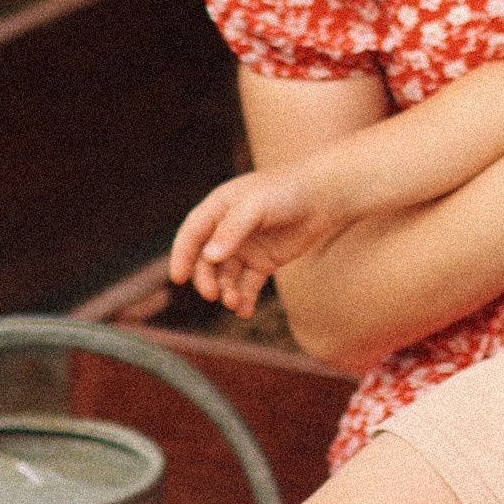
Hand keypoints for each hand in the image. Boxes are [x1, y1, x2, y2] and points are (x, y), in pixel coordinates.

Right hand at [168, 167, 338, 315]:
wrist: (325, 197)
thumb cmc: (287, 192)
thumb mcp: (256, 207)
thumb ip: (232, 230)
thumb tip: (209, 257)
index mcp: (219, 208)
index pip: (192, 234)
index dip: (182, 255)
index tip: (178, 278)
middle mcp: (228, 229)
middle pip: (206, 260)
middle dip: (207, 279)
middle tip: (214, 295)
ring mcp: (246, 247)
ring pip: (226, 276)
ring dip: (226, 291)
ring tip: (234, 303)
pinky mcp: (264, 262)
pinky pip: (247, 284)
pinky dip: (244, 298)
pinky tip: (245, 310)